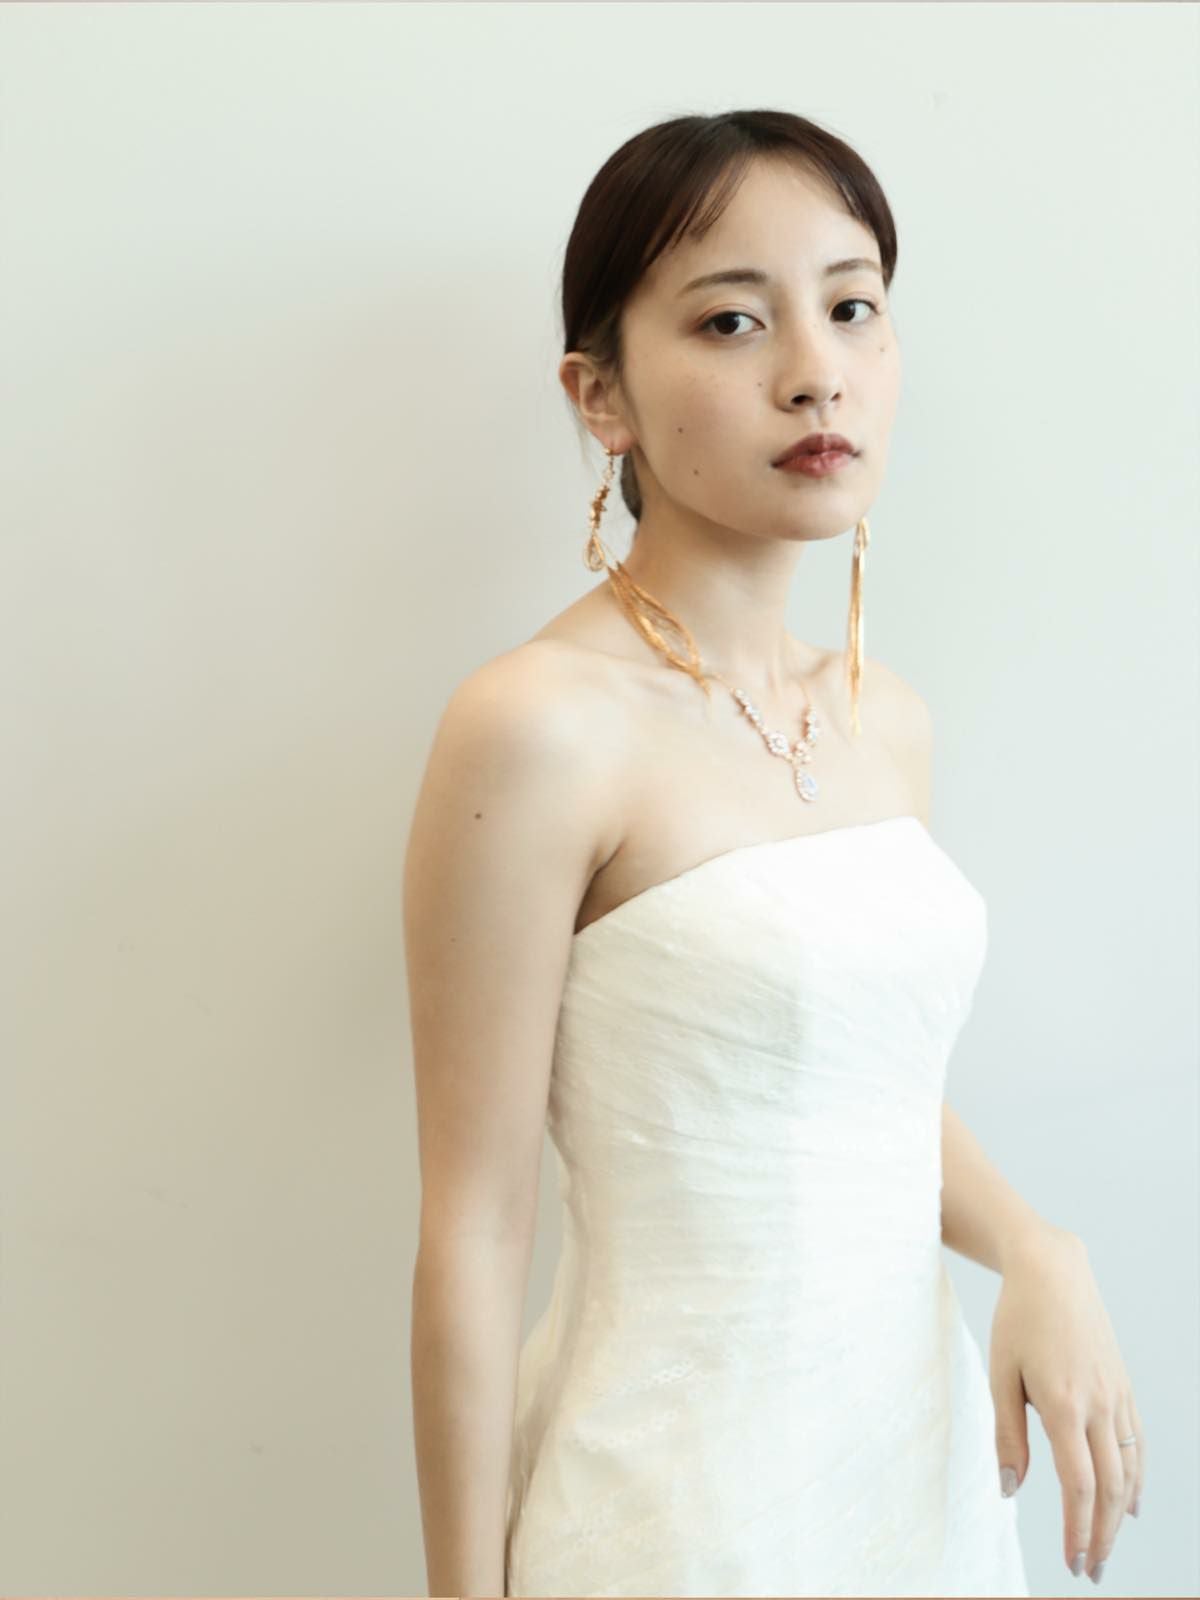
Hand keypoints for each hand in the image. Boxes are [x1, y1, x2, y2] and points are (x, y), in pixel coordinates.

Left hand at [989, 1224, 1144, 1582]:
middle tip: (1091, 1569)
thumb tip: (1010, 1490)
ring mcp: (1118, 1396)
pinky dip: (1137, 1479)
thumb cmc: (1018, 1320)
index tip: (1073, 1562)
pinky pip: (1137, 1443)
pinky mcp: (1124, 1386)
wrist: (1053, 1271)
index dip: (1078, 1530)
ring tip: (1106, 1545)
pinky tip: (1130, 1503)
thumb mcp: (1000, 1373)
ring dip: (1121, 1515)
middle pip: (1111, 1488)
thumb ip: (1007, 1435)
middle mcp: (1100, 1405)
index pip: (1079, 1486)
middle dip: (1103, 1535)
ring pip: (1129, 1469)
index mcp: (1065, 1405)